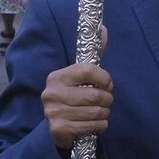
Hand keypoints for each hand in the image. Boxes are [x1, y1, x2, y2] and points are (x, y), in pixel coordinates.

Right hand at [43, 25, 112, 150]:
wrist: (59, 126)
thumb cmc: (75, 96)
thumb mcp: (81, 76)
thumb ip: (93, 53)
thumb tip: (103, 29)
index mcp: (57, 76)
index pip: (88, 70)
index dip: (104, 78)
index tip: (107, 84)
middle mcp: (51, 93)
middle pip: (96, 95)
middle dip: (107, 99)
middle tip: (104, 101)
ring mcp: (53, 112)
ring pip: (97, 112)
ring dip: (104, 114)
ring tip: (98, 112)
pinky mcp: (59, 129)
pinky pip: (94, 126)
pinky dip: (100, 126)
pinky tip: (92, 123)